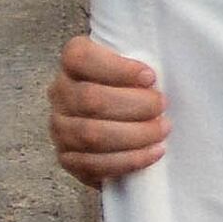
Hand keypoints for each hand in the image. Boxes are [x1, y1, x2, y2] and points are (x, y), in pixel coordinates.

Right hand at [50, 31, 167, 184]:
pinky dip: (128, 160)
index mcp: (74, 63)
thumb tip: (162, 69)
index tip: (150, 77)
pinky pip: (92, 164)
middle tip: (162, 107)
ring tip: (162, 131)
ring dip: (134, 135)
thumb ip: (148, 57)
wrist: (130, 123)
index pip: (80, 58)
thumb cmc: (140, 88)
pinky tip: (152, 152)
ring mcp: (60, 127)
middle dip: (135, 105)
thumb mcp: (142, 66)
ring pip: (90, 134)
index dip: (117, 68)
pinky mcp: (68, 158)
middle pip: (90, 99)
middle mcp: (60, 93)